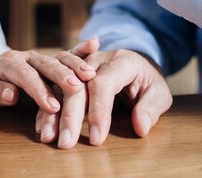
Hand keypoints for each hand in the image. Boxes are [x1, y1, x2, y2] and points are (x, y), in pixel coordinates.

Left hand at [0, 40, 99, 113]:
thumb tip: (10, 93)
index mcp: (8, 62)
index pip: (24, 75)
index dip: (38, 89)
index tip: (52, 106)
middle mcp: (27, 57)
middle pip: (46, 65)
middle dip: (61, 76)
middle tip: (76, 89)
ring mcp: (41, 58)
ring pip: (60, 60)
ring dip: (76, 67)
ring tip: (90, 76)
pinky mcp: (53, 62)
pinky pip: (68, 54)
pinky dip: (81, 49)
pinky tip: (95, 44)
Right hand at [36, 38, 171, 148]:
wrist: (135, 64)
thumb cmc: (147, 81)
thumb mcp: (159, 92)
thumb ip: (151, 108)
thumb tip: (140, 126)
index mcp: (121, 61)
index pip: (103, 84)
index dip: (98, 112)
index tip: (96, 138)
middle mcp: (97, 59)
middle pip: (77, 85)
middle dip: (70, 116)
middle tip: (67, 143)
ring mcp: (80, 65)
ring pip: (60, 86)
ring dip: (52, 113)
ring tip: (48, 137)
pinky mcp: (70, 74)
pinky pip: (54, 89)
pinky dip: (47, 109)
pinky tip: (42, 127)